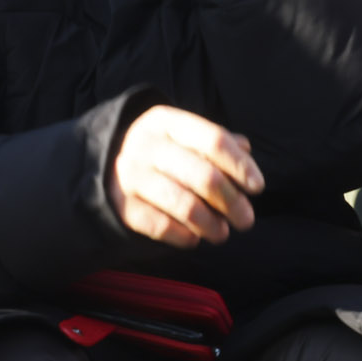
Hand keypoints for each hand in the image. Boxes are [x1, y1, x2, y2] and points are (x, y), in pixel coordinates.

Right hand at [107, 105, 263, 247]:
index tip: (257, 187)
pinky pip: (160, 226)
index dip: (240, 165)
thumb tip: (246, 151)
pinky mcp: (121, 205)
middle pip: (203, 175)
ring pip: (184, 205)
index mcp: (167, 122)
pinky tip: (193, 238)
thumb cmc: (160, 150)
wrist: (104, 164)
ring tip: (222, 233)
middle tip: (246, 220)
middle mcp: (147, 145)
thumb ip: (216, 142)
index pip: (214, 140)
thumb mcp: (183, 136)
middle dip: (232, 201)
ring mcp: (132, 175)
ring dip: (211, 224)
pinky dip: (183, 236)